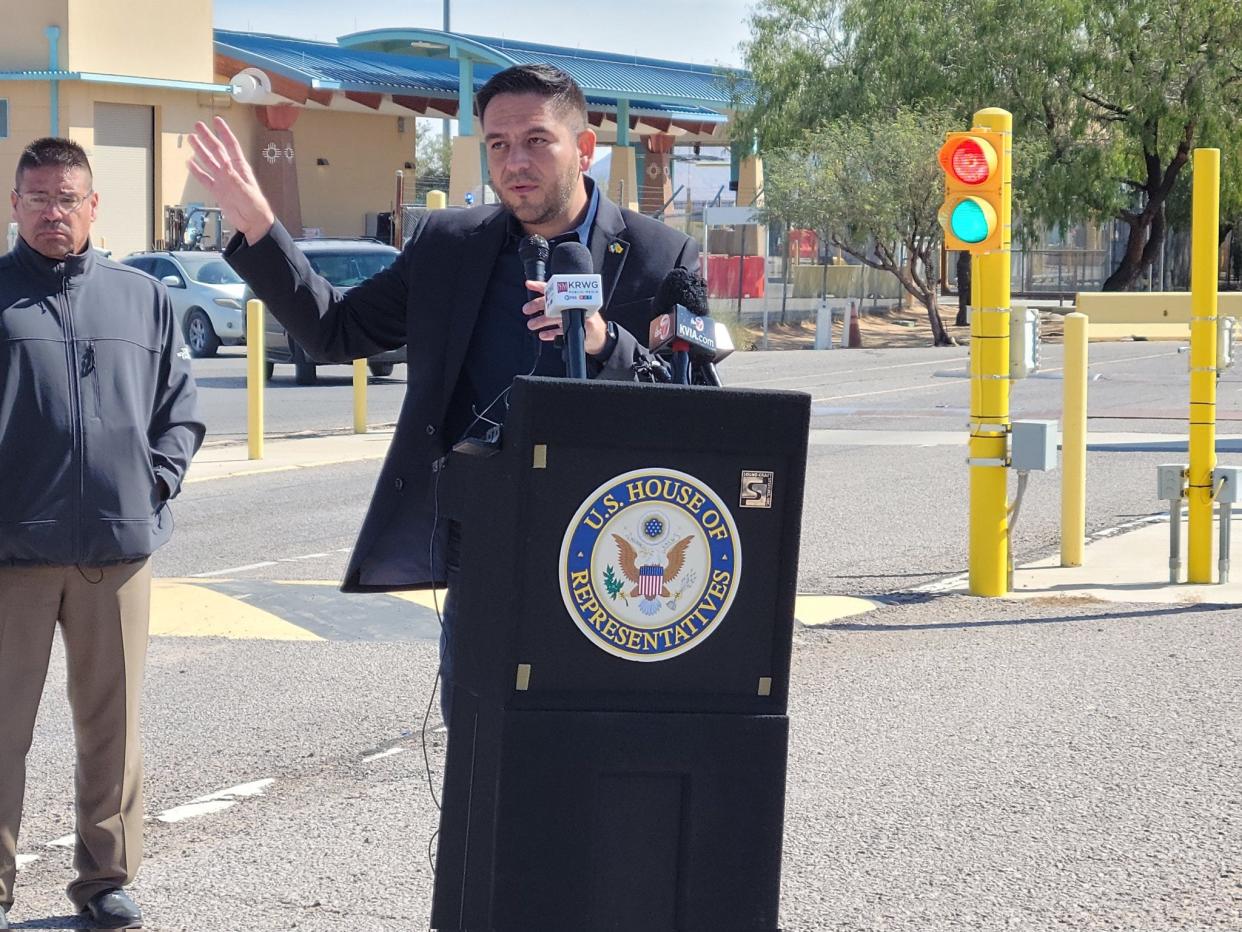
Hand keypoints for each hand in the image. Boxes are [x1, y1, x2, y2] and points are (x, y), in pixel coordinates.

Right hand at [186, 116, 275, 244]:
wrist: (253, 224)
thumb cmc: (256, 208)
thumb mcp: (245, 191)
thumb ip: (233, 178)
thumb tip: (224, 164)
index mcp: (240, 168)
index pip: (231, 145)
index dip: (224, 132)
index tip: (217, 120)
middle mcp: (231, 172)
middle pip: (217, 150)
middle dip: (207, 137)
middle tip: (198, 125)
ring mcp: (223, 181)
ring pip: (209, 162)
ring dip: (200, 150)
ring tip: (191, 138)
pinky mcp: (218, 191)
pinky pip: (205, 179)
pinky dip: (196, 171)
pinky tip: (190, 163)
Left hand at [522, 280, 608, 354]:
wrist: (600, 336)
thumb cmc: (585, 319)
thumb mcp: (574, 307)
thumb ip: (560, 302)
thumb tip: (540, 300)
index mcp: (572, 296)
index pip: (555, 288)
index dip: (540, 286)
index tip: (529, 284)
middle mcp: (575, 304)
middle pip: (553, 302)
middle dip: (537, 305)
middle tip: (526, 309)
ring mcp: (578, 317)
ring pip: (554, 317)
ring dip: (540, 321)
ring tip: (531, 325)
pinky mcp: (580, 330)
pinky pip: (561, 332)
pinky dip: (550, 334)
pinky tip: (543, 335)